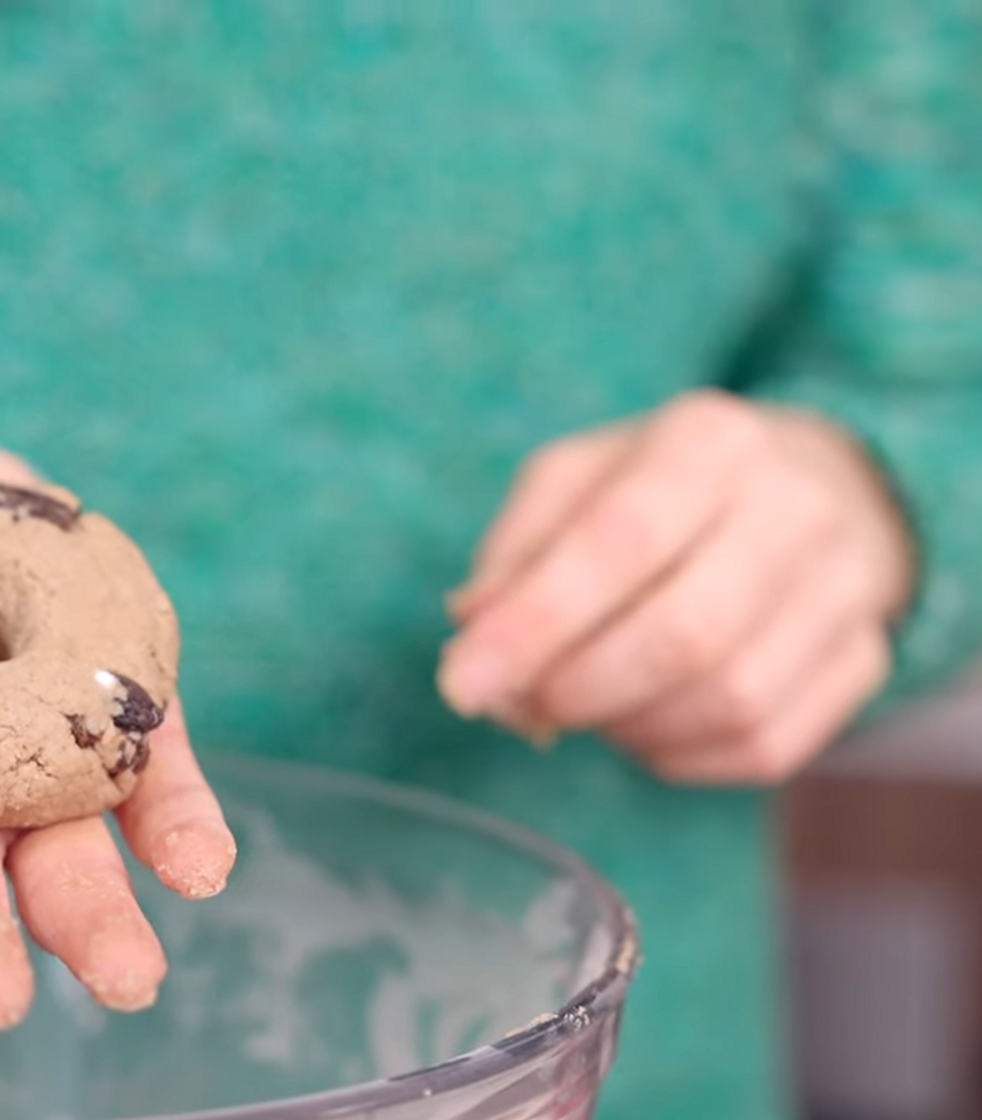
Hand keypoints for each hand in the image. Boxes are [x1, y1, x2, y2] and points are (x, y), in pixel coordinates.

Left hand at [439, 390, 914, 783]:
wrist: (809, 490)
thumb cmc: (660, 489)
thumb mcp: (574, 482)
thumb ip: (515, 551)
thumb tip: (473, 631)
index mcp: (708, 441)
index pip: (615, 542)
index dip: (531, 625)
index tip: (459, 684)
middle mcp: (793, 507)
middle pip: (681, 635)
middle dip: (577, 690)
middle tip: (524, 703)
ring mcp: (843, 589)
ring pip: (728, 702)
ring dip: (627, 726)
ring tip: (586, 701)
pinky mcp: (863, 661)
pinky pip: (763, 747)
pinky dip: (680, 755)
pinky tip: (645, 721)